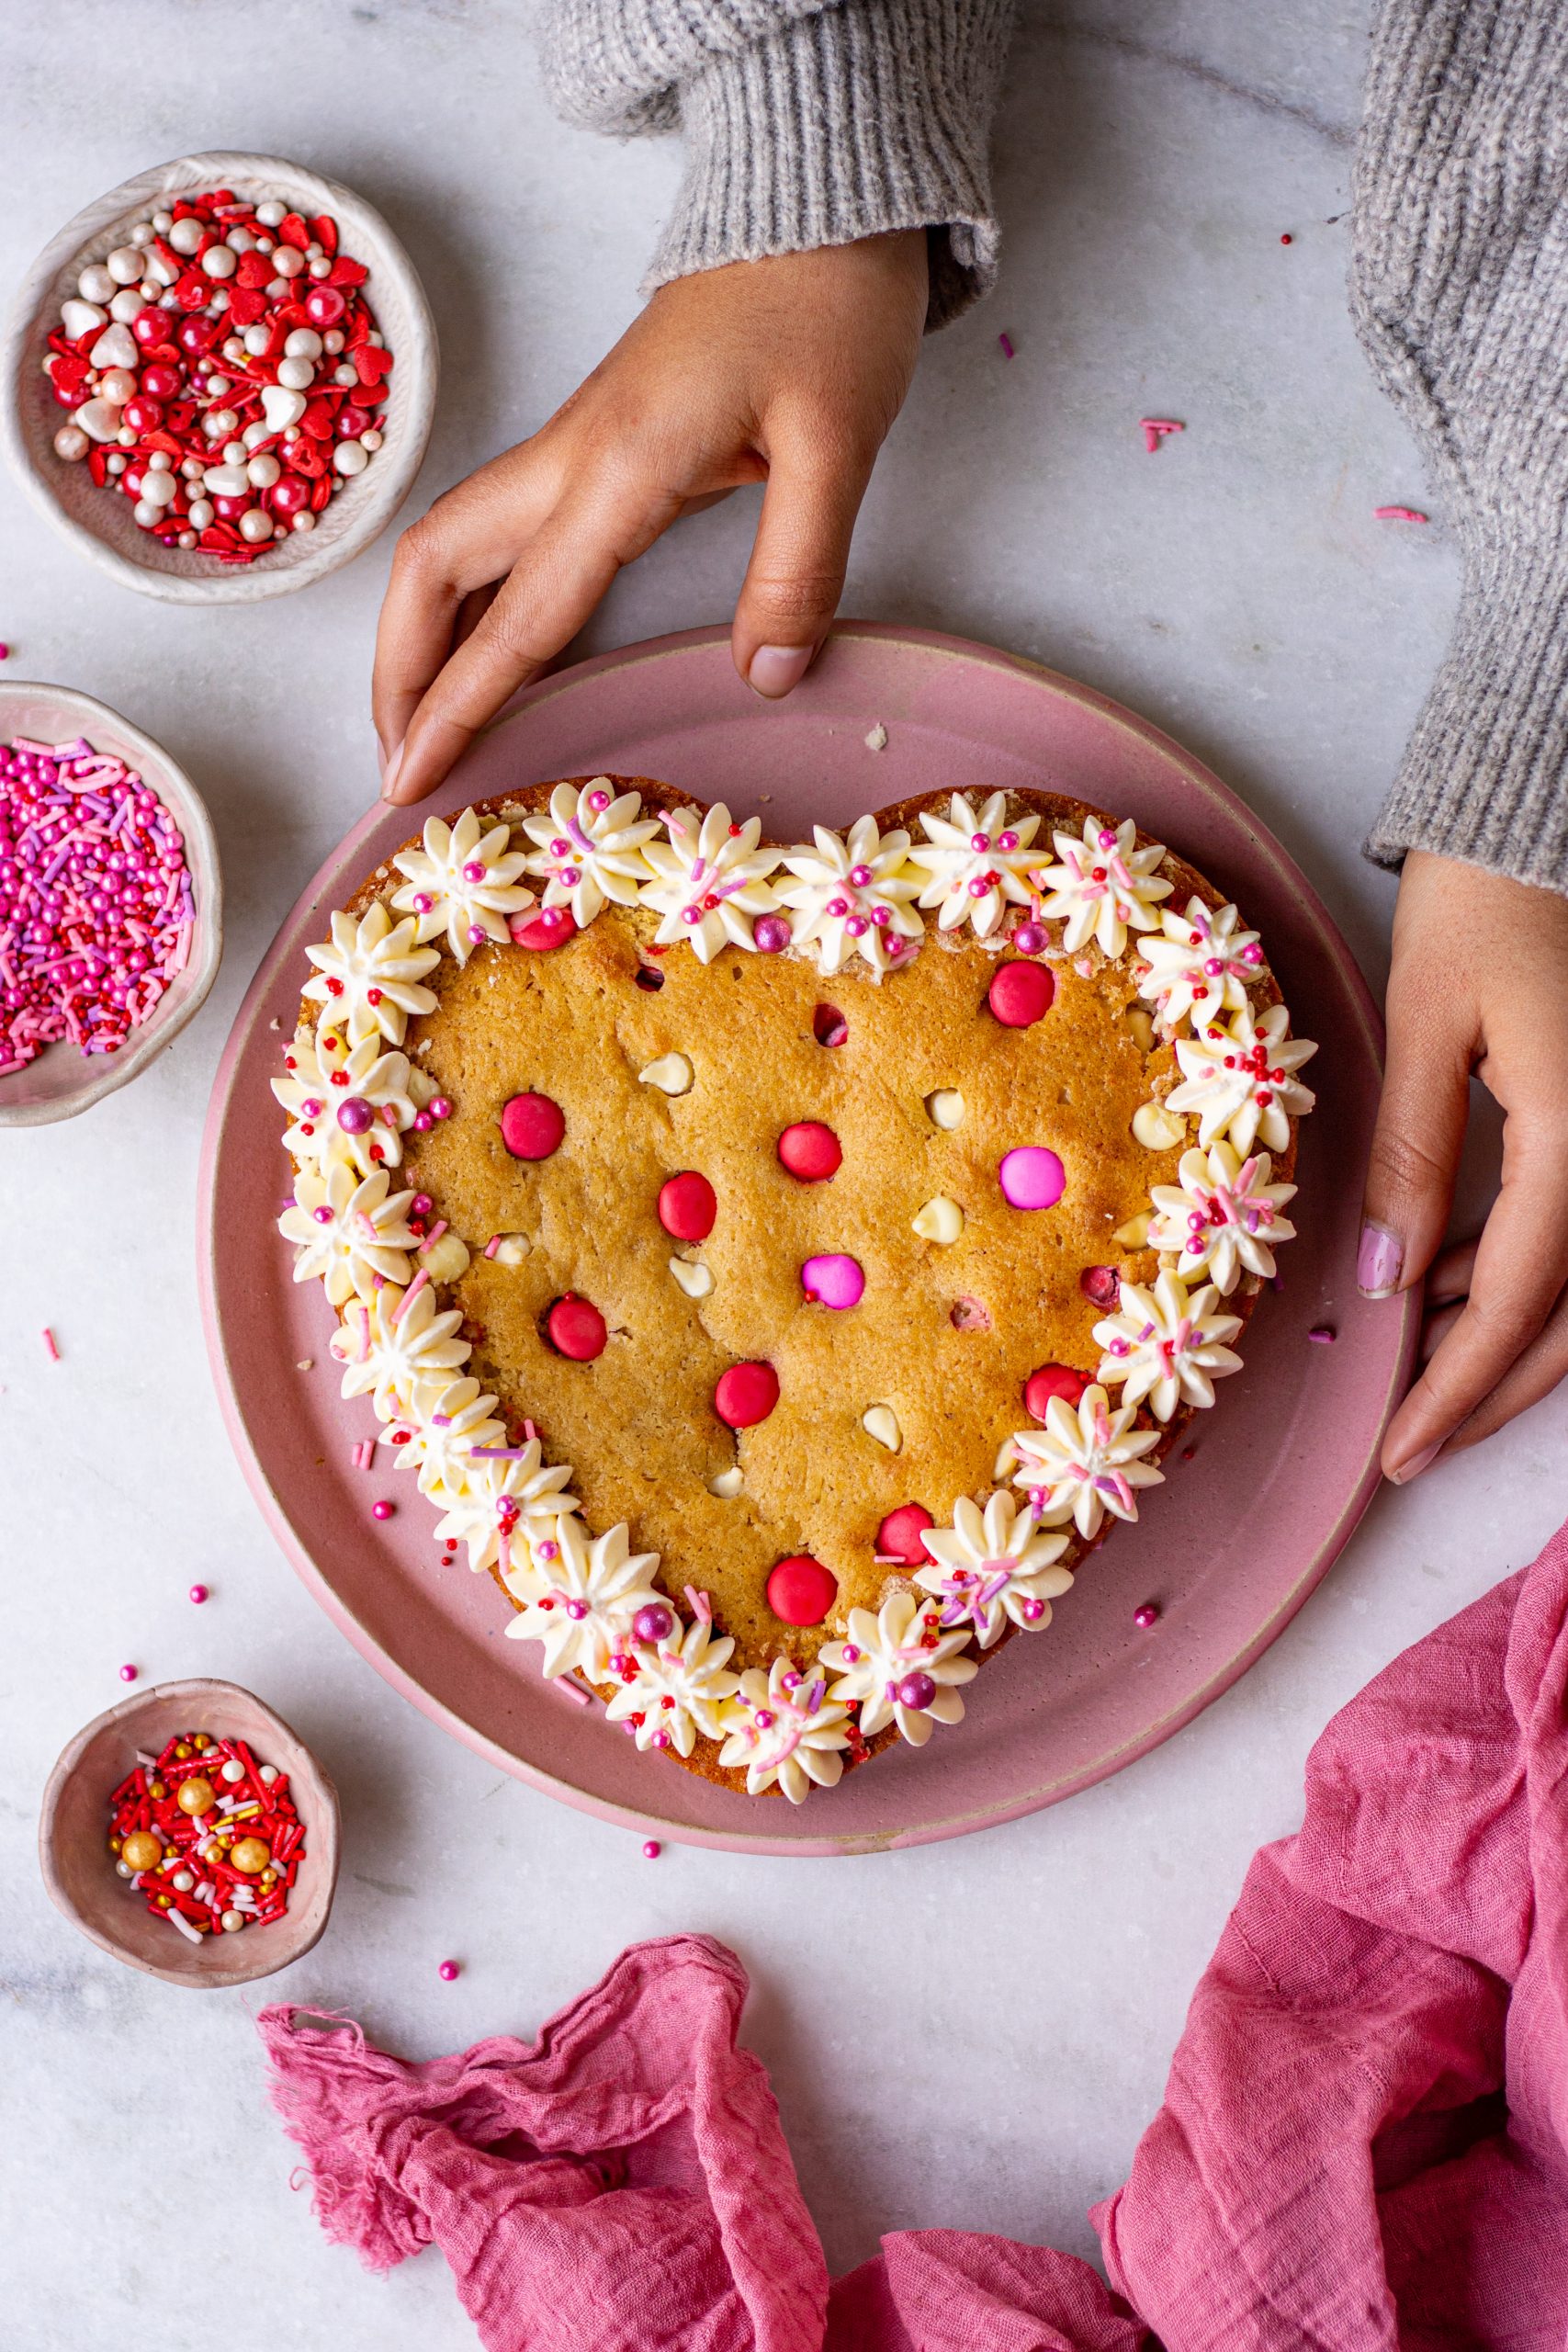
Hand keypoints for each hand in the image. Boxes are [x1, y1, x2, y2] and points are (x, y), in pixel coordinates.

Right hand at [372, 230, 929, 804]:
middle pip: (431, 570)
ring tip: (425, 728)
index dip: (458, 710)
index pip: (515, 617)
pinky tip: (490, 659)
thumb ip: (798, 570)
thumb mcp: (838, 445)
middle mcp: (569, 458)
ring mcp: (574, 450)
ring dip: (423, 641)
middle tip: (400, 765)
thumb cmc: (827, 305)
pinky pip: (505, 542)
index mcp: (616, 466)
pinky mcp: (597, 449)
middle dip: (399, 673)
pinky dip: (476, 610)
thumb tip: (764, 678)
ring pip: (452, 551)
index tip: (411, 781)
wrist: (818, 204)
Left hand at [1359, 849, 1567, 1478]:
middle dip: (1490, 1391)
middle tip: (1411, 1447)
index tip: (1398, 1451)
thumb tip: (1386, 1279)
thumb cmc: (1486, 902)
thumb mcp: (1427, 1024)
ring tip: (1417, 1358)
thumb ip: (1414, 1156)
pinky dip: (1531, 1273)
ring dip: (1511, 1337)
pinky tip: (1457, 1275)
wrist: (1545, 826)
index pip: (1521, 1301)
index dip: (1457, 1388)